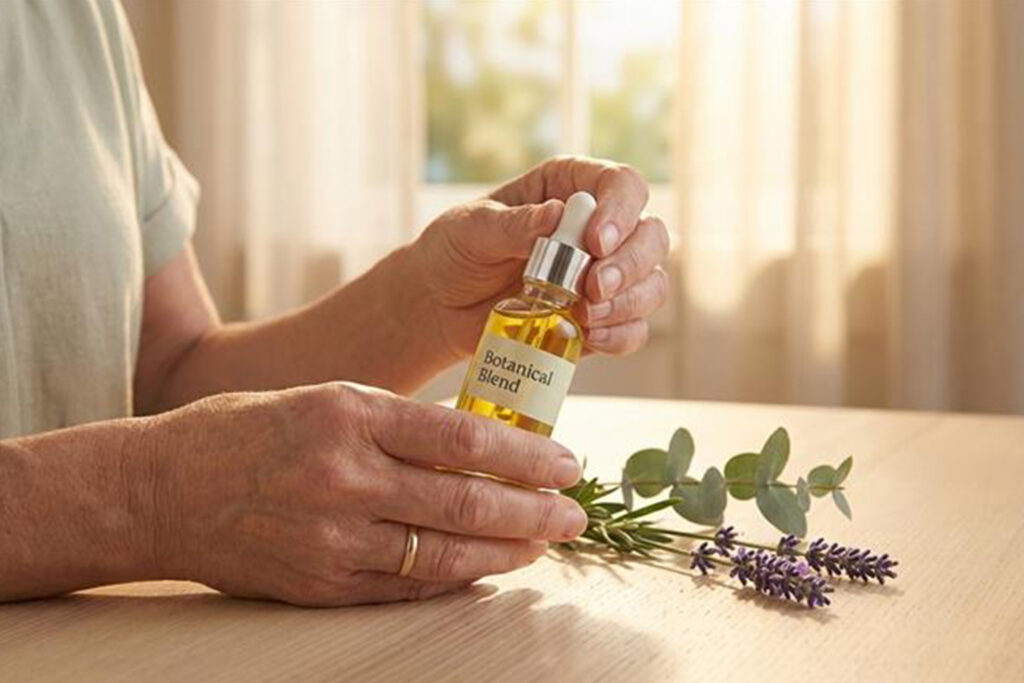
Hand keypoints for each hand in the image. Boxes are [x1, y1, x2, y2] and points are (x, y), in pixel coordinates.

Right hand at [147, 382, 585, 606]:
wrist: (162, 490)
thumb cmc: (247, 431)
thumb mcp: (325, 398)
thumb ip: (398, 422)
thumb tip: (479, 445)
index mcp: (349, 414)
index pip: (462, 438)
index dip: (526, 455)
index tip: (567, 462)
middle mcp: (344, 477)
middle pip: (465, 503)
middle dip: (534, 511)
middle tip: (575, 514)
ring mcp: (332, 537)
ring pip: (443, 554)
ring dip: (506, 552)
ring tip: (542, 545)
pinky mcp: (320, 584)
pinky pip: (405, 587)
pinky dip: (454, 580)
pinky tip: (487, 570)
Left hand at [412, 155, 669, 356]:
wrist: (439, 303)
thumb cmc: (455, 250)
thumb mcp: (472, 229)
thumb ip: (512, 224)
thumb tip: (556, 216)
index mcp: (570, 188)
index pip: (622, 185)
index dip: (620, 211)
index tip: (595, 242)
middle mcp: (598, 228)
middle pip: (651, 236)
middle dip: (630, 264)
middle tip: (594, 287)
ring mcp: (604, 276)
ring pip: (651, 283)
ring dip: (630, 301)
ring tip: (587, 315)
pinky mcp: (599, 319)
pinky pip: (633, 328)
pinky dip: (621, 335)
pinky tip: (591, 336)